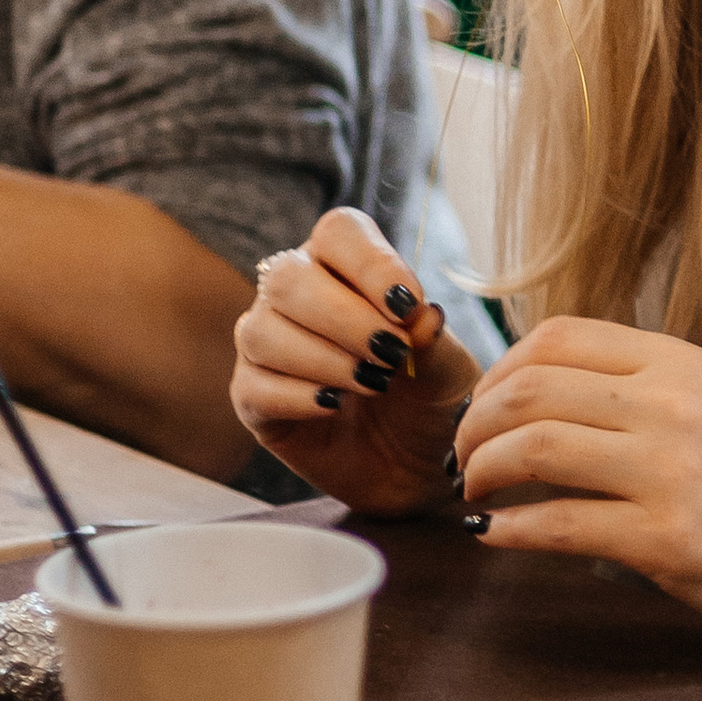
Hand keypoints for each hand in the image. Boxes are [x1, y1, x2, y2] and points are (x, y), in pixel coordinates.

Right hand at [231, 205, 476, 514]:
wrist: (419, 467)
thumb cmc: (432, 399)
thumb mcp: (449, 367)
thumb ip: (432, 338)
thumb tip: (419, 315)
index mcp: (345, 265)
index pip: (339, 233)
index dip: (371, 264)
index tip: (408, 306)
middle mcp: (296, 295)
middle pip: (288, 277)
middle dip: (344, 318)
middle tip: (391, 355)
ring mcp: (267, 345)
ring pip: (262, 331)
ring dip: (323, 359)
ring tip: (372, 384)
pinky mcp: (252, 398)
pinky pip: (254, 385)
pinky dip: (298, 395)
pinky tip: (335, 405)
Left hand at [454, 315, 701, 670]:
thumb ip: (639, 396)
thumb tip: (532, 396)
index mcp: (686, 364)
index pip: (560, 335)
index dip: (499, 368)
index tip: (483, 407)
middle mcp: (678, 404)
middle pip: (531, 386)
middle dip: (475, 423)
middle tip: (465, 458)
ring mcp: (675, 471)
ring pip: (534, 445)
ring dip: (483, 471)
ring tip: (477, 493)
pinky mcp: (671, 542)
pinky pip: (557, 524)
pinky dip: (508, 529)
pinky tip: (494, 535)